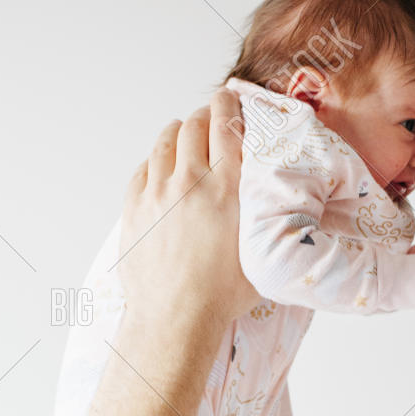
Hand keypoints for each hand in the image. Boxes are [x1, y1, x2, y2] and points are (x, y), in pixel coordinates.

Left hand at [118, 89, 260, 344]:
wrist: (175, 318)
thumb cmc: (223, 294)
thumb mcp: (260, 247)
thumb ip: (266, 213)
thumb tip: (280, 199)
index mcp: (227, 189)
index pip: (226, 127)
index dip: (227, 105)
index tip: (228, 97)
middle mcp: (190, 182)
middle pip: (193, 127)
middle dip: (202, 115)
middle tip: (209, 116)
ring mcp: (157, 194)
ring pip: (164, 143)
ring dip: (176, 132)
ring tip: (183, 131)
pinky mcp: (134, 209)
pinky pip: (142, 169)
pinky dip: (154, 160)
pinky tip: (161, 164)